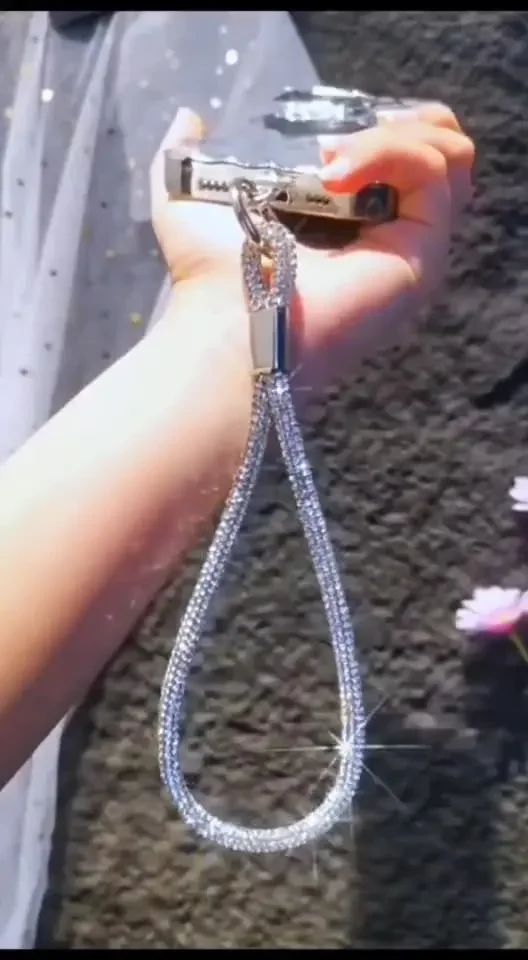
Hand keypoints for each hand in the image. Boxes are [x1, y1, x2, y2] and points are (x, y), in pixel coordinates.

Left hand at [150, 103, 473, 383]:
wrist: (226, 323)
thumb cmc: (209, 275)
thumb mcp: (188, 199)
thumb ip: (186, 155)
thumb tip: (189, 119)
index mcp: (352, 220)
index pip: (402, 154)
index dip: (379, 125)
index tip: (326, 130)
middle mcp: (389, 234)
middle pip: (443, 150)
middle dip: (399, 123)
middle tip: (336, 142)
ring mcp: (411, 247)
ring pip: (448, 155)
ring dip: (390, 137)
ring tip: (329, 162)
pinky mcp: (422, 254)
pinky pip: (433, 174)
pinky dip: (387, 153)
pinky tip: (333, 173)